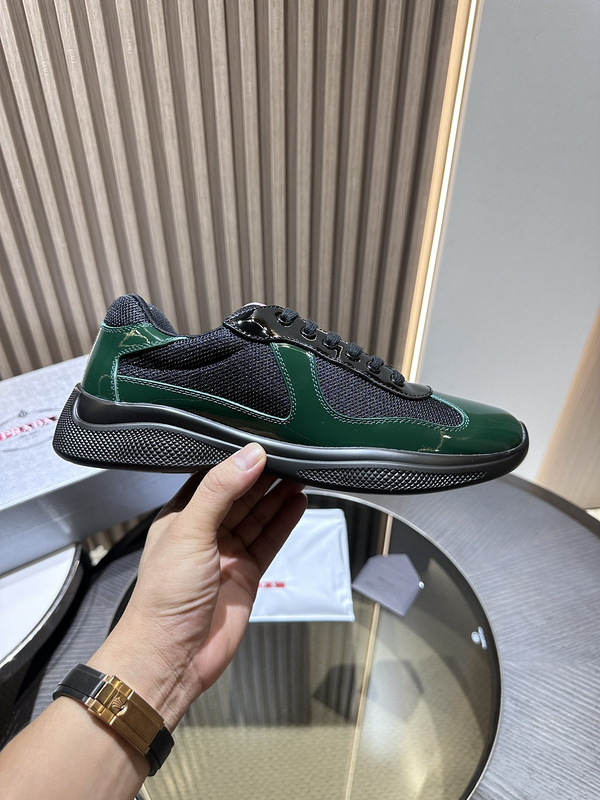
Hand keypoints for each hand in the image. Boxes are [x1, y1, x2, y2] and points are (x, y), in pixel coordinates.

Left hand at [89, 443, 306, 729]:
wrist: (172, 657)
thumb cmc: (164, 598)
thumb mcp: (190, 532)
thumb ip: (221, 491)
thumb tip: (249, 456)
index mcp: (181, 517)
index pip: (213, 478)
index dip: (237, 461)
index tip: (264, 445)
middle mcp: (204, 533)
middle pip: (240, 496)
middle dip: (263, 477)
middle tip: (290, 457)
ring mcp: (227, 554)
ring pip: (258, 516)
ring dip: (278, 496)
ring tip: (300, 474)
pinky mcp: (246, 574)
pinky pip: (269, 541)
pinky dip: (284, 522)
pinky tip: (297, 504)